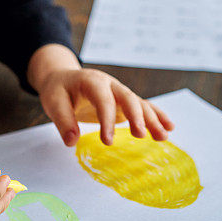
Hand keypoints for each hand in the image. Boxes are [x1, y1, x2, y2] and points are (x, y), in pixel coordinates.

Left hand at [27, 45, 173, 146]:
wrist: (63, 78)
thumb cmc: (58, 90)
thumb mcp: (52, 101)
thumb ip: (62, 120)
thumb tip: (72, 141)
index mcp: (91, 81)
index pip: (103, 99)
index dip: (106, 120)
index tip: (107, 142)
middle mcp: (109, 84)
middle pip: (127, 97)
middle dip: (136, 116)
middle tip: (140, 135)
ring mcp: (118, 92)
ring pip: (139, 103)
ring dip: (152, 119)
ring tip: (164, 137)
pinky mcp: (123, 101)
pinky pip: (142, 106)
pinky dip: (156, 115)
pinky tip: (169, 127)